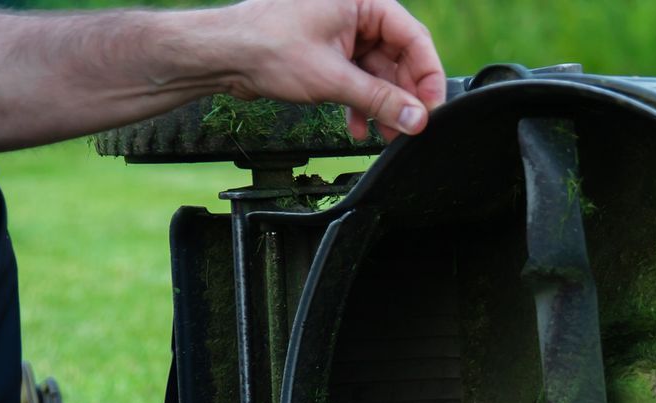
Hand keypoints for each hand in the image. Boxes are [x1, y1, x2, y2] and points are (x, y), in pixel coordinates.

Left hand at [218, 0, 447, 140]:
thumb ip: (380, 100)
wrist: (224, 54)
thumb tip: (416, 119)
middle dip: (403, 96)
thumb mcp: (333, 78)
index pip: (413, 38)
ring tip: (385, 135)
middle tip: (410, 128)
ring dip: (382, 105)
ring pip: (377, 72)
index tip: (431, 108)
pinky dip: (360, 103)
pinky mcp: (328, 53)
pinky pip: (357, 78)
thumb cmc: (268, 46)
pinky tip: (358, 127)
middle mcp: (355, 12)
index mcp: (363, 1)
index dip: (427, 76)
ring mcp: (341, 33)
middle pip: (398, 57)